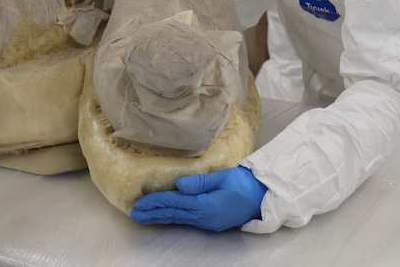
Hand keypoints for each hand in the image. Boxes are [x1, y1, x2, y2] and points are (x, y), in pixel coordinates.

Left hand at [130, 166, 266, 231]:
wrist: (265, 196)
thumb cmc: (245, 182)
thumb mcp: (224, 177)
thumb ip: (200, 182)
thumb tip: (178, 184)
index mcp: (206, 205)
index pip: (175, 203)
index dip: (156, 203)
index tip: (140, 203)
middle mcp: (204, 216)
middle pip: (173, 214)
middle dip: (153, 213)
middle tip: (134, 213)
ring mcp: (208, 221)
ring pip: (178, 218)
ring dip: (160, 217)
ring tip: (143, 217)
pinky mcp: (211, 221)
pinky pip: (186, 219)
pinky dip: (172, 217)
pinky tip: (165, 216)